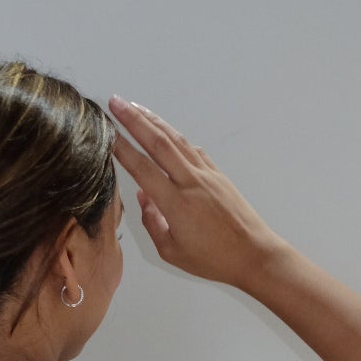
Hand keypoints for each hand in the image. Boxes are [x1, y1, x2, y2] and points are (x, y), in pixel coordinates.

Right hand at [108, 98, 286, 287]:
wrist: (254, 254)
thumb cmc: (213, 259)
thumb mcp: (171, 251)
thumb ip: (152, 222)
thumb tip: (144, 196)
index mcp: (176, 203)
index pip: (143, 169)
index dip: (122, 149)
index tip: (106, 133)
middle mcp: (191, 182)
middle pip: (158, 142)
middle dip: (134, 119)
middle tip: (115, 102)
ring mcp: (206, 174)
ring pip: (177, 140)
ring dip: (154, 121)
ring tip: (135, 108)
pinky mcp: (217, 174)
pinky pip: (192, 149)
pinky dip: (176, 137)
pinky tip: (166, 131)